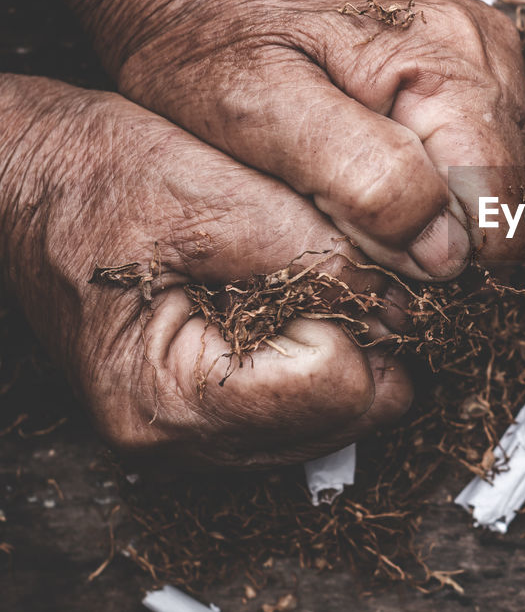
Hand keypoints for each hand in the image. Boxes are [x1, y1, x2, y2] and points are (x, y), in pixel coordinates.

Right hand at [0, 75, 411, 466]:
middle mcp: (174, 436)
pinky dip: (316, 360)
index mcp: (168, 394)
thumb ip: (313, 251)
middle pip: (339, 419)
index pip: (331, 387)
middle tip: (346, 273)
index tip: (349, 265)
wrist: (25, 178)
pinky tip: (296, 306)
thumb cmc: (95, 176)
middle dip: (363, 343)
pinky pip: (297, 411)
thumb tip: (401, 305)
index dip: (358, 317)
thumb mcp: (213, 190)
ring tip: (313, 282)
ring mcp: (186, 433)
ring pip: (328, 421)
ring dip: (344, 353)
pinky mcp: (200, 414)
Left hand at [96, 0, 524, 280]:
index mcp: (446, 59)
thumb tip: (449, 251)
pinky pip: (479, 167)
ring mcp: (487, 59)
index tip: (354, 229)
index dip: (429, 249)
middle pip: (500, 201)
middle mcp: (485, 53)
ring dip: (426, 209)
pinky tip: (372, 162)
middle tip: (338, 199)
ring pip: (493, 191)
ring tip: (347, 177)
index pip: (493, 208)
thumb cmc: (213, 45)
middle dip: (427, 229)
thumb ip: (363, 179)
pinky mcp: (477, 72)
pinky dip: (429, 185)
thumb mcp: (260, 111)